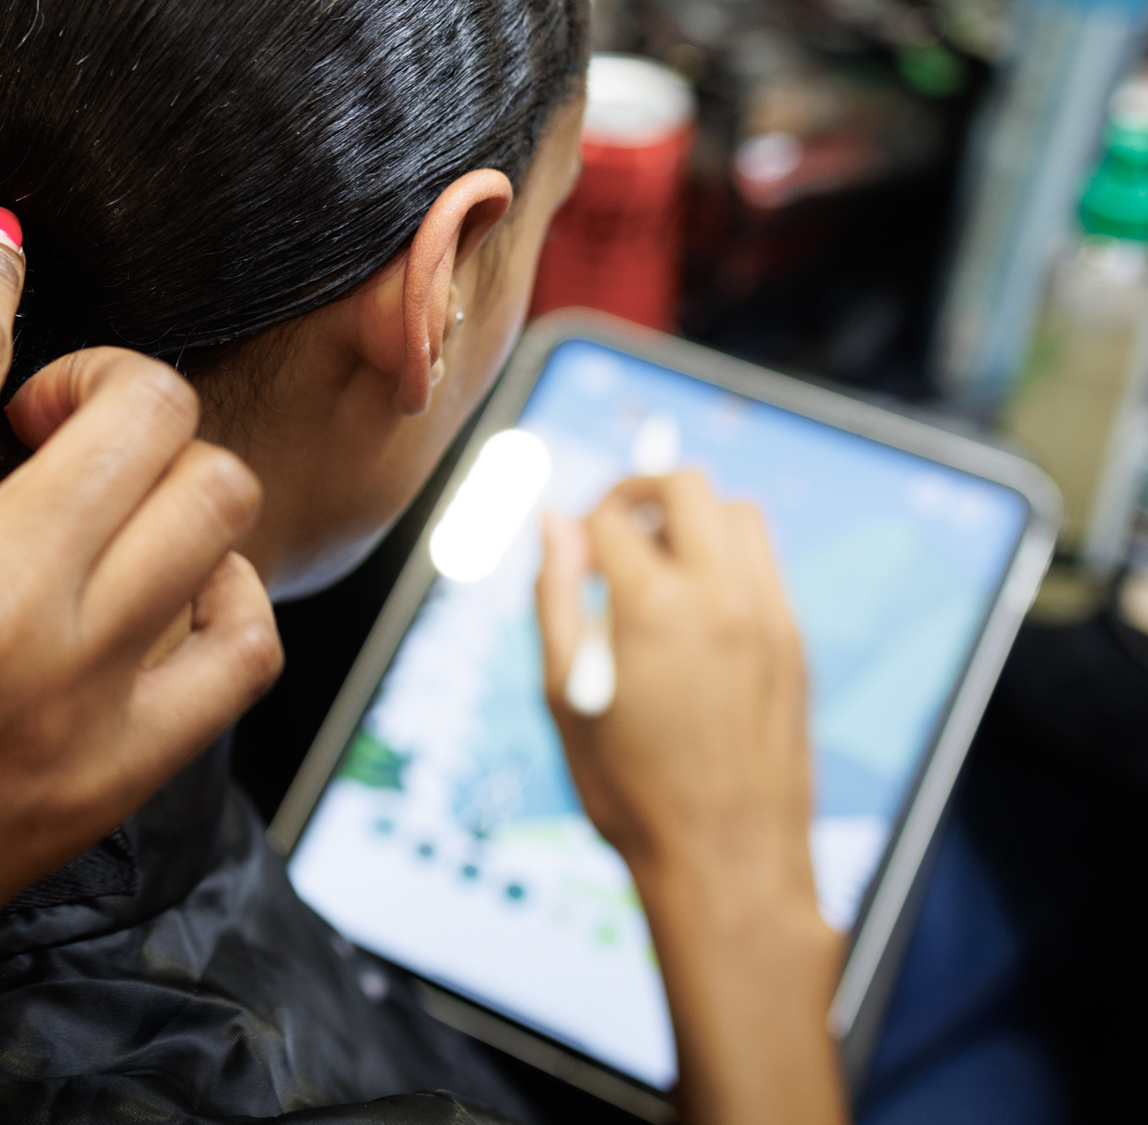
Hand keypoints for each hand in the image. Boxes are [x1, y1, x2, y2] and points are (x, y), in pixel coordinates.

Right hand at [0, 221, 282, 1025]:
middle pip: (144, 403)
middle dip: (98, 374)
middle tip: (44, 414)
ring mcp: (70, 693)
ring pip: (216, 502)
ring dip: (165, 471)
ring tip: (98, 499)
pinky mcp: (112, 773)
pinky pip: (242, 643)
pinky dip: (220, 591)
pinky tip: (150, 588)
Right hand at [538, 472, 846, 1124]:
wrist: (727, 863)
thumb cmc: (631, 791)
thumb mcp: (563, 694)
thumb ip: (555, 597)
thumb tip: (554, 524)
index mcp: (652, 608)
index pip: (612, 516)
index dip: (580, 519)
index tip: (569, 545)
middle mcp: (721, 598)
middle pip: (687, 486)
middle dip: (641, 489)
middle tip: (613, 523)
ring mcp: (769, 619)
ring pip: (740, 514)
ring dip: (694, 516)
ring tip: (657, 557)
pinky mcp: (796, 646)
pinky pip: (766, 565)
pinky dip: (729, 557)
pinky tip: (695, 603)